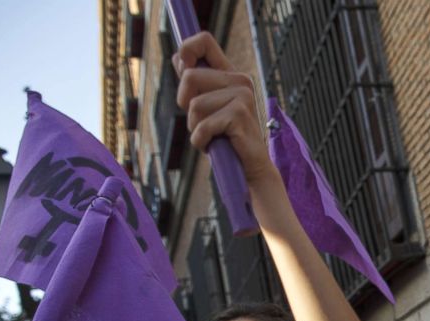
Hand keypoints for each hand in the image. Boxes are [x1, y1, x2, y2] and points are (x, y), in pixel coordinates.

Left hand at [174, 32, 276, 186]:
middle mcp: (240, 81)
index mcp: (231, 75)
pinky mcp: (240, 115)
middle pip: (189, 76)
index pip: (204, 41)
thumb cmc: (227, 140)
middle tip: (203, 122)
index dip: (186, 49)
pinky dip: (201, 141)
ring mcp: (243, 96)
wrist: (251, 169)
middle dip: (186, 105)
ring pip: (194, 104)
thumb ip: (196, 84)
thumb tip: (179, 58)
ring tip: (213, 136)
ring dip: (195, 127)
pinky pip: (202, 126)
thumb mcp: (209, 108)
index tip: (182, 68)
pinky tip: (214, 146)